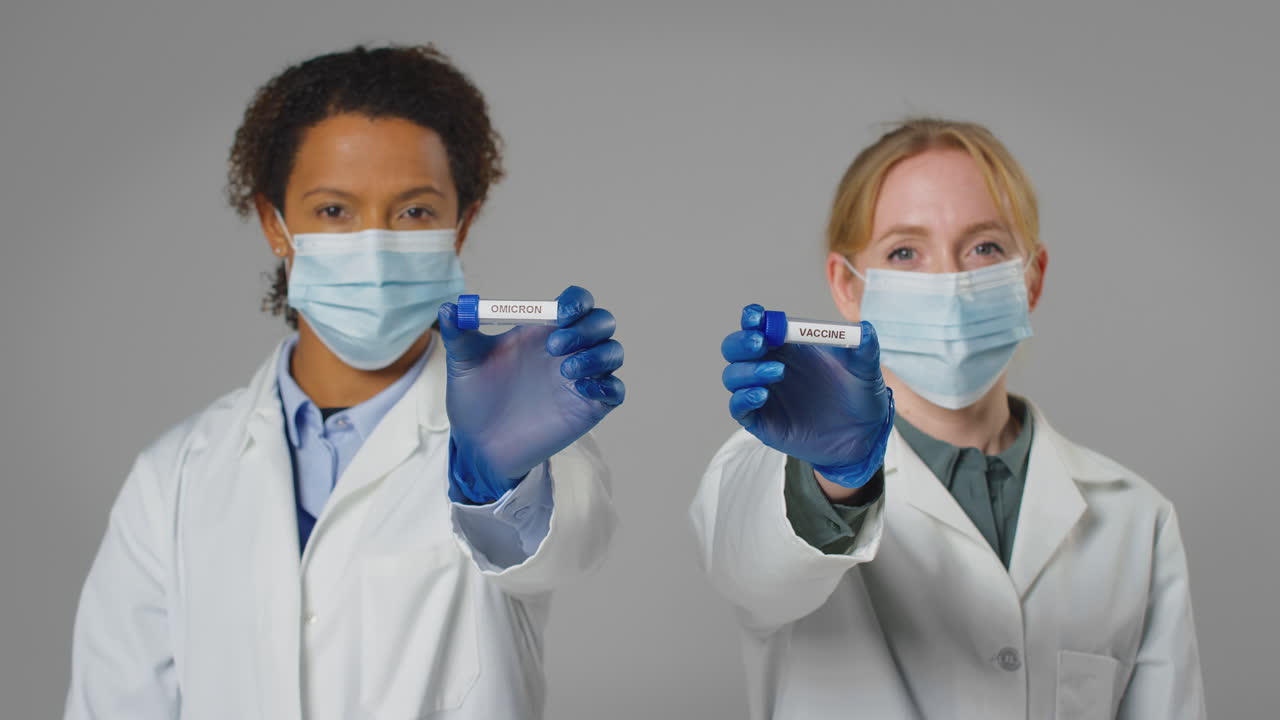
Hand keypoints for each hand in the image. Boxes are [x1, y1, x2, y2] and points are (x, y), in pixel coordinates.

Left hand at [439, 285, 624, 503]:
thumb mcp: (463, 362)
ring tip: (565, 370)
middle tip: (555, 347)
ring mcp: (581, 379)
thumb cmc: (474, 398)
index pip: (577, 303)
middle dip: (587, 328)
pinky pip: (615, 391)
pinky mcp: (588, 408)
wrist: (479, 444)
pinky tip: (580, 389)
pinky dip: (606, 385)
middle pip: (602, 323)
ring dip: (597, 355)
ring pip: (613, 353)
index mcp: (543, 331)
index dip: (576, 301)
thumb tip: (450, 308)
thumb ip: (459, 334)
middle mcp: (568, 350)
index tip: (559, 313)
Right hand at [721, 304, 892, 487]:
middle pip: (735, 348)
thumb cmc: (859, 396)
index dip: (752, 319)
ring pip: (733, 376)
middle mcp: (769, 367)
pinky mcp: (761, 420)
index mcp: (788, 347)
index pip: (758, 326)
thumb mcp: (866, 369)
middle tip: (760, 343)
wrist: (862, 436)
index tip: (758, 316)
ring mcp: (762, 394)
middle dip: (741, 343)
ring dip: (748, 370)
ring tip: (778, 372)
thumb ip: (865, 348)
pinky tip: (763, 394)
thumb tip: (865, 329)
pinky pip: (738, 407)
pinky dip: (743, 398)